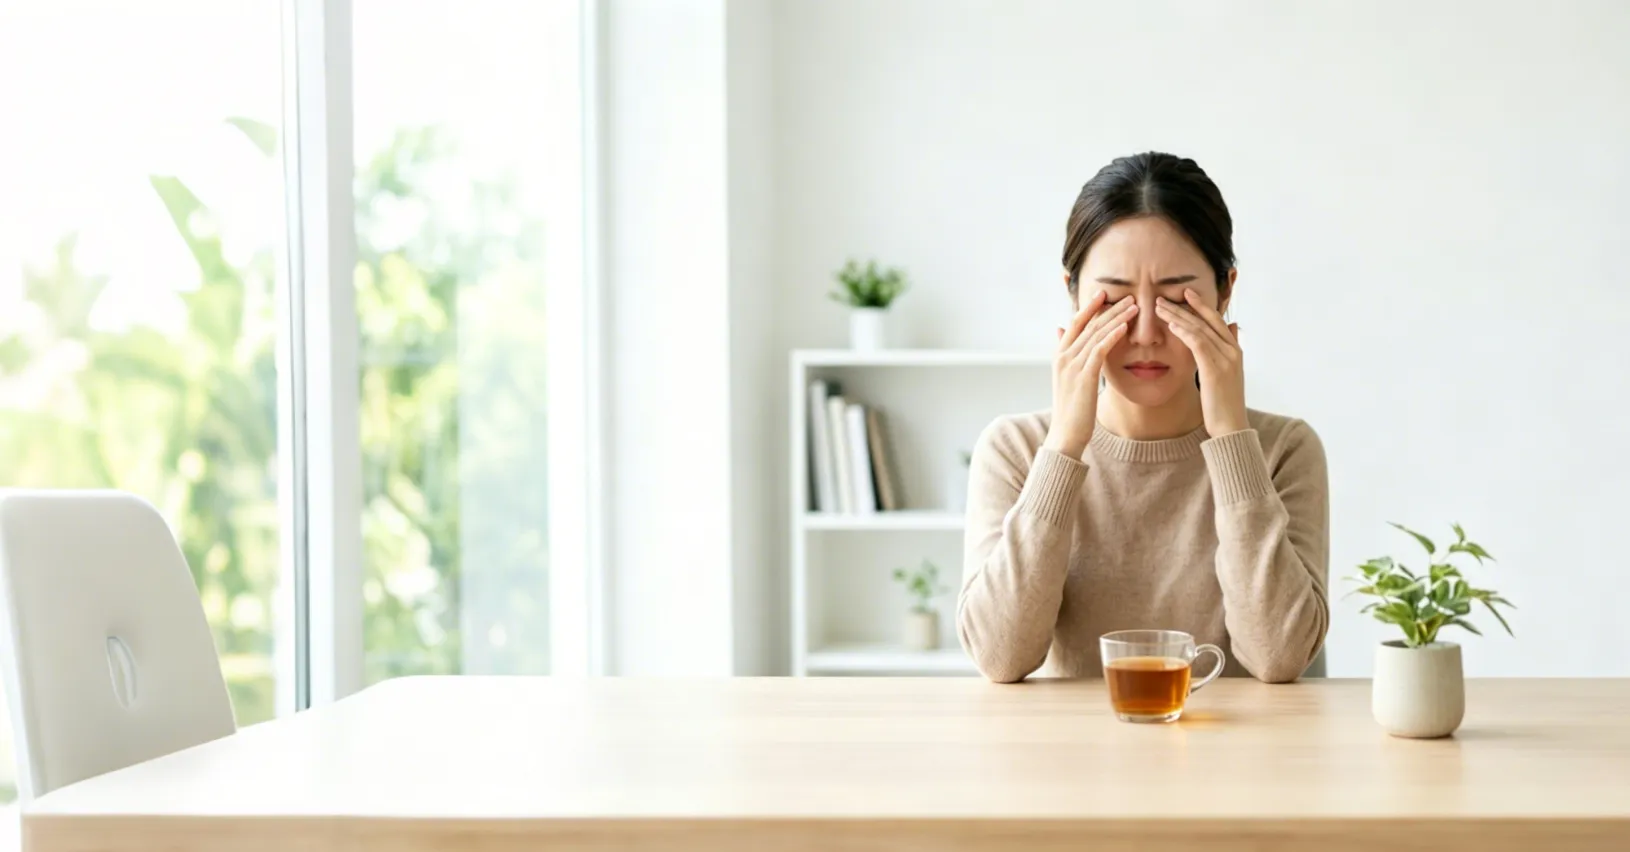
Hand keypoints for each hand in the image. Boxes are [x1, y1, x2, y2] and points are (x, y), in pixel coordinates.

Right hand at [1045, 291, 1136, 456]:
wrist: (1065, 434)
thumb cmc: (1071, 410)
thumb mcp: (1066, 379)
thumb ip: (1067, 355)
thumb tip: (1060, 330)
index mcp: (1060, 355)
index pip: (1075, 323)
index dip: (1090, 307)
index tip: (1105, 293)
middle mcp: (1064, 356)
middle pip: (1088, 324)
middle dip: (1108, 308)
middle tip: (1127, 296)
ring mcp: (1072, 366)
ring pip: (1095, 334)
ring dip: (1116, 318)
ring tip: (1133, 307)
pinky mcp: (1084, 377)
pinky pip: (1099, 351)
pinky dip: (1112, 337)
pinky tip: (1125, 328)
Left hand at [1155, 288, 1247, 435]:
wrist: (1231, 428)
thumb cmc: (1223, 405)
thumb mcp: (1226, 375)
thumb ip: (1226, 352)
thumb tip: (1232, 327)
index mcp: (1235, 351)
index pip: (1217, 321)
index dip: (1201, 306)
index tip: (1184, 293)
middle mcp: (1233, 351)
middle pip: (1207, 321)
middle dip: (1184, 307)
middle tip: (1163, 296)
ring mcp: (1226, 359)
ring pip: (1200, 329)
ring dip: (1178, 316)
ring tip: (1159, 307)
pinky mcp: (1216, 370)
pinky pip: (1199, 344)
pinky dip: (1185, 332)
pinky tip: (1171, 325)